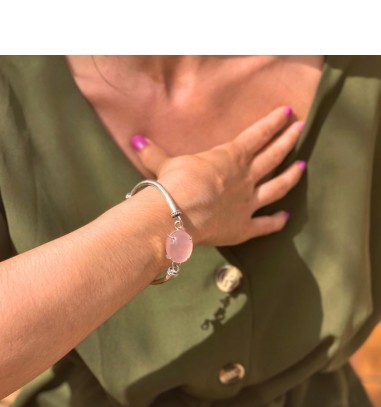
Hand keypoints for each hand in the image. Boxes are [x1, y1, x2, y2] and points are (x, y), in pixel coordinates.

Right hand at [130, 106, 305, 245]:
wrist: (177, 214)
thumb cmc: (174, 184)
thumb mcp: (164, 164)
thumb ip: (154, 153)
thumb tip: (135, 139)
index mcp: (230, 157)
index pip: (257, 135)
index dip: (273, 122)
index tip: (288, 112)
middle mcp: (245, 178)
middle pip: (273, 156)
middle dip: (288, 140)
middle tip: (301, 129)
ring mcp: (248, 203)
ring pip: (277, 187)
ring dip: (291, 176)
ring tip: (303, 167)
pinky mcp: (244, 227)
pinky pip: (265, 224)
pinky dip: (277, 222)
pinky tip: (285, 217)